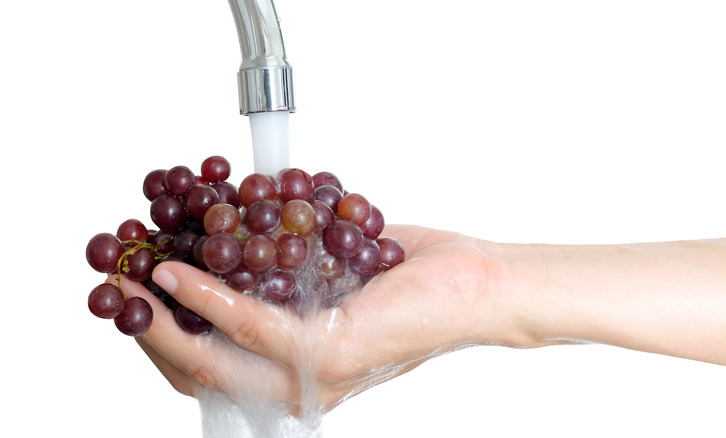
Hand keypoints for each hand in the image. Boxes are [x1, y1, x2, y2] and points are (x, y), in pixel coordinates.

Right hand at [117, 225, 547, 412]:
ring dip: (162, 314)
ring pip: (209, 355)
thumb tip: (238, 237)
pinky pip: (247, 324)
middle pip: (197, 371)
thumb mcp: (331, 272)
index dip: (164, 336)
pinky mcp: (325, 352)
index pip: (211, 367)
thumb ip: (283, 272)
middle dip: (148, 329)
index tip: (137, 294)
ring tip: (135, 272)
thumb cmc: (408, 278)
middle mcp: (298, 384)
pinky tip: (178, 267)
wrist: (475, 286)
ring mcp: (309, 375)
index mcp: (297, 370)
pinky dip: (205, 294)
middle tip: (120, 283)